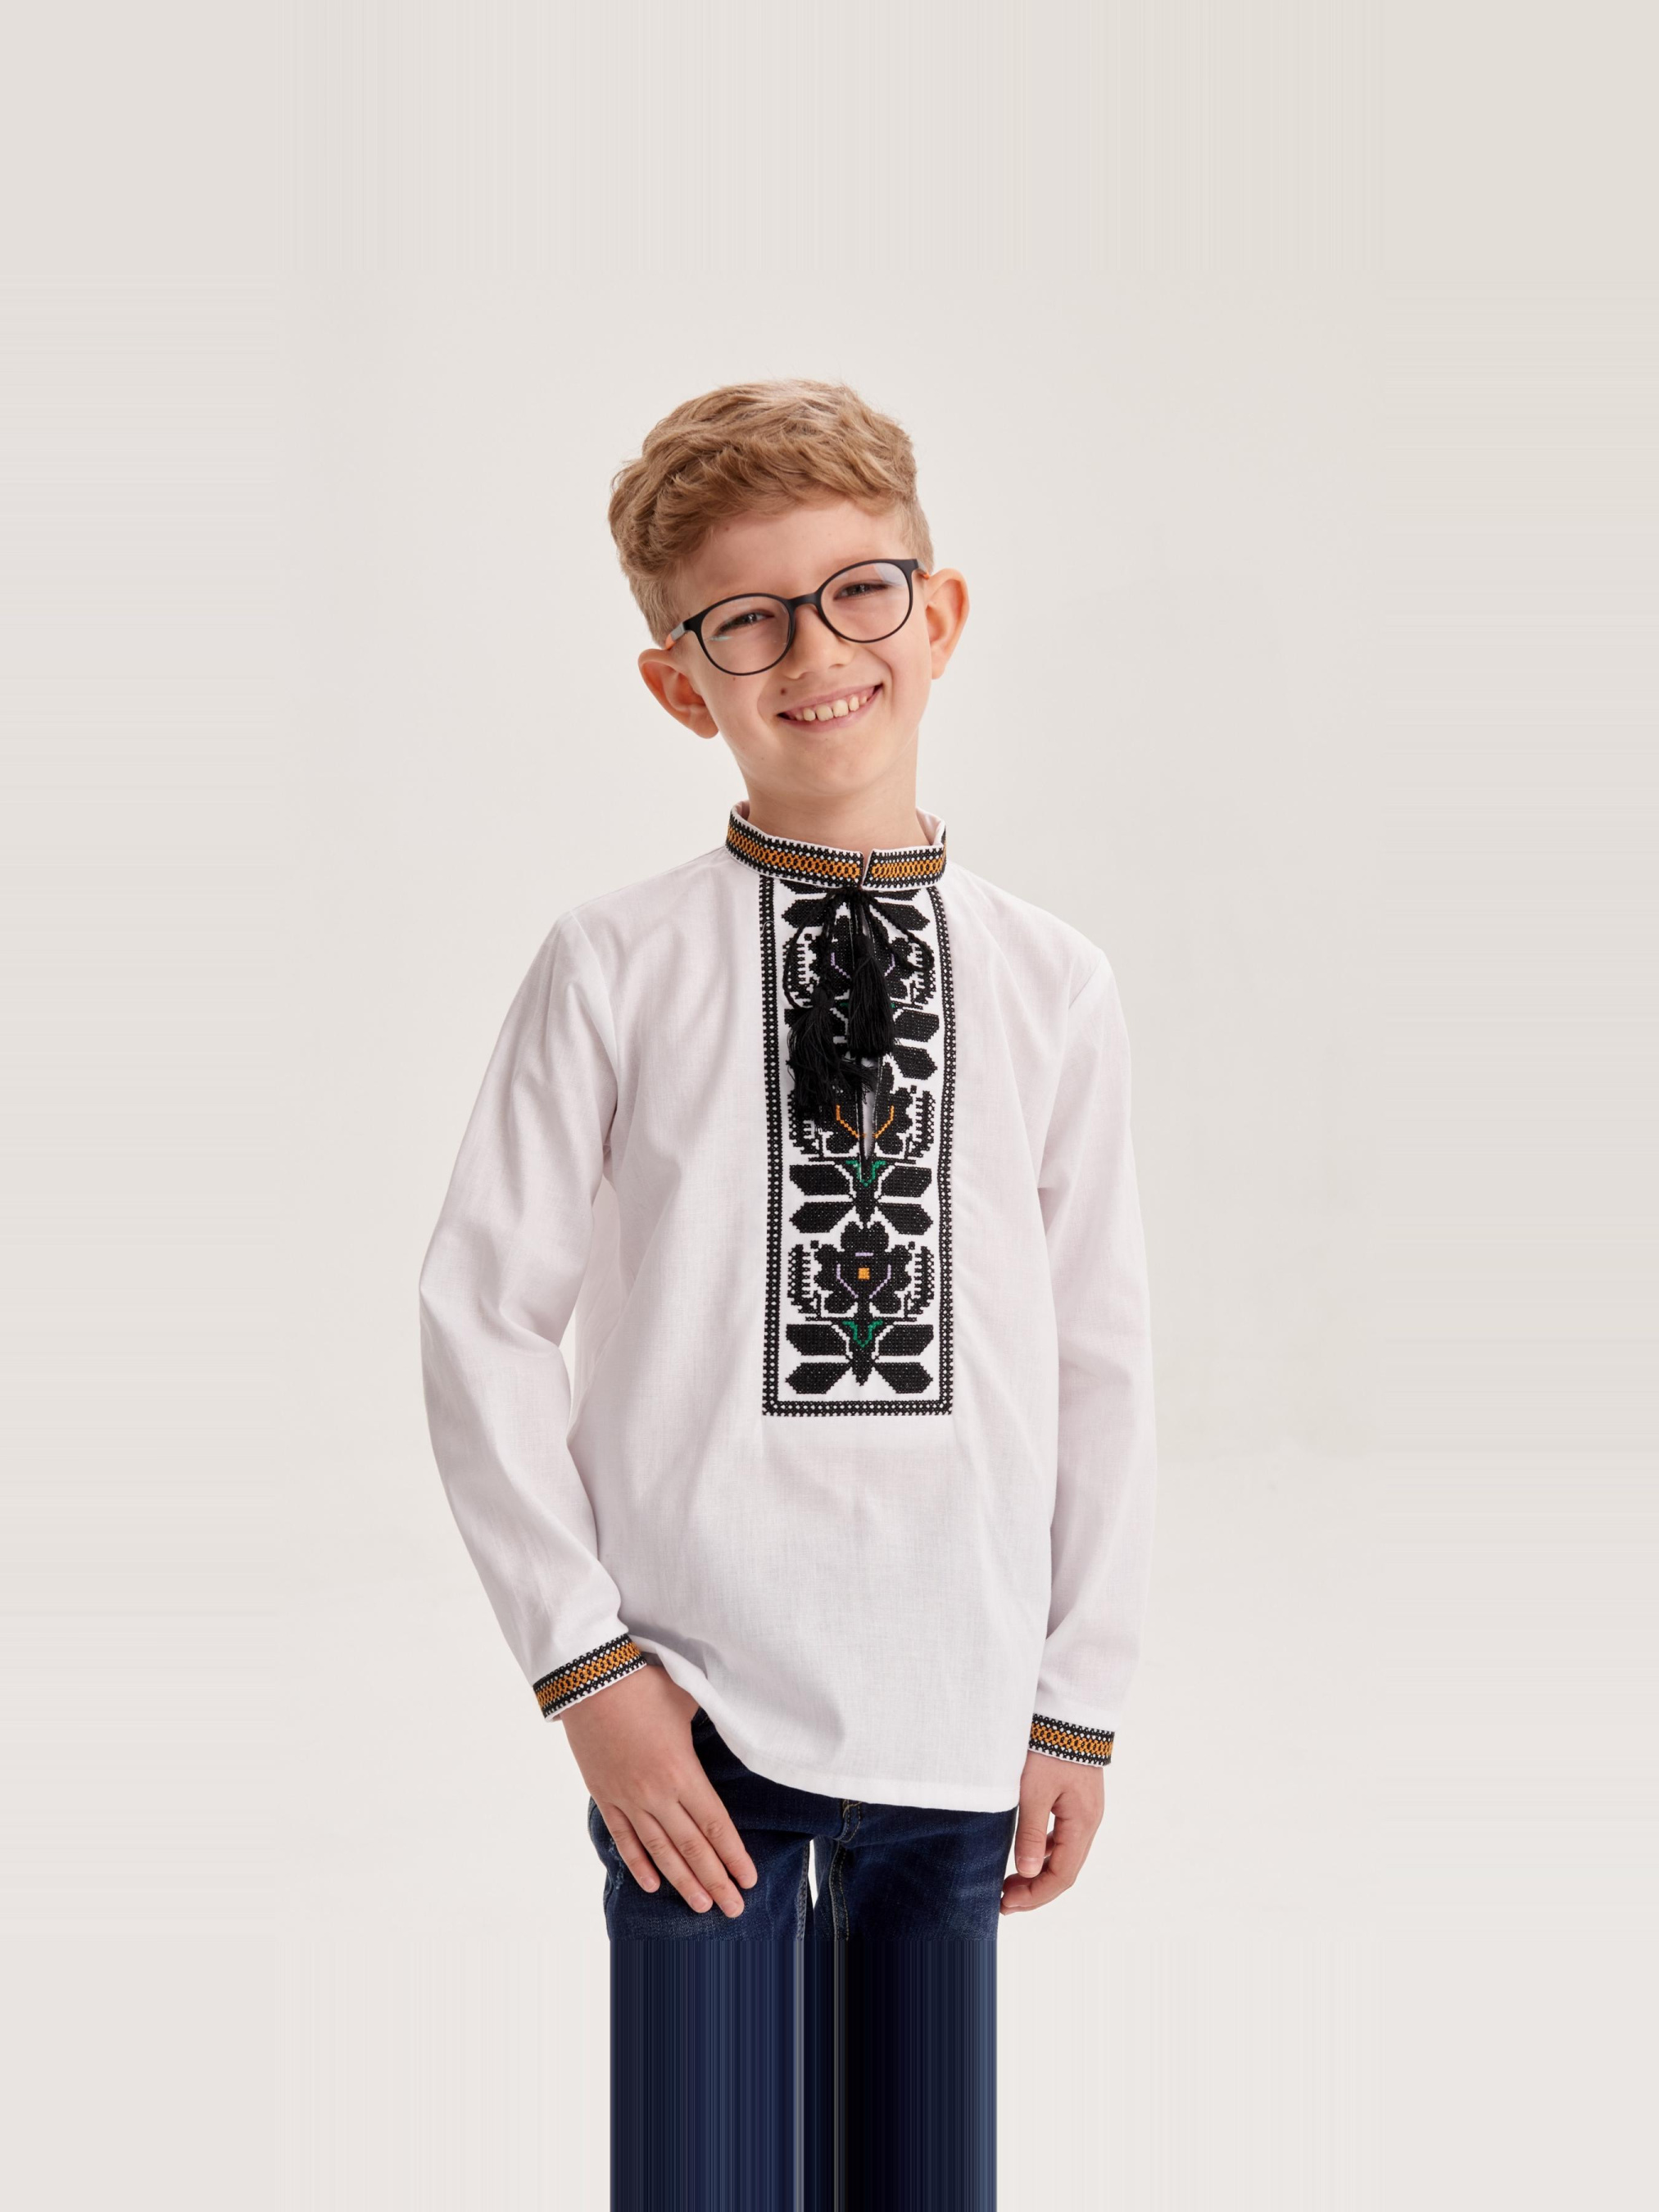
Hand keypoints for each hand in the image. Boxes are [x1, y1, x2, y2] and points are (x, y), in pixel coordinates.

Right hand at [561, 1664, 757, 1917]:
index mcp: (683, 1772)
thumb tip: (737, 1721)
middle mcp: (657, 1794)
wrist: (588, 1680)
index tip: (749, 1881)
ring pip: (660, 1851)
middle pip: (692, 1847)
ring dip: (682, 1881)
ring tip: (701, 1906)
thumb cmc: (642, 1683)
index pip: (715, 1825)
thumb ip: (713, 1718)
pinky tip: (653, 1885)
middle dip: (715, 1880)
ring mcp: (628, 1799)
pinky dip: (639, 1863)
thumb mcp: (688, 1699)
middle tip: (734, 1909)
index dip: (733, 1856)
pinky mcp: (604, 1795)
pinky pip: (624, 1838)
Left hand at [999, 1751, 1103, 1913]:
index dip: (1036, 1896)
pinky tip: (1027, 1856)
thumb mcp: (1033, 1791)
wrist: (1065, 1708)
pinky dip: (1044, 1853)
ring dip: (1039, 1873)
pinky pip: (1063, 1837)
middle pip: (1066, 1870)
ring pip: (1064, 1855)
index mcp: (1083, 1823)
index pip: (1063, 1876)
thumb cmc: (1048, 1747)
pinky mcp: (1075, 1799)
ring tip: (1011, 1884)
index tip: (1006, 1904)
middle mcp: (1089, 1821)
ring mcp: (1085, 1810)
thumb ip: (1031, 1833)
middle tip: (1004, 1902)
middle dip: (1036, 1890)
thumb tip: (1028, 1874)